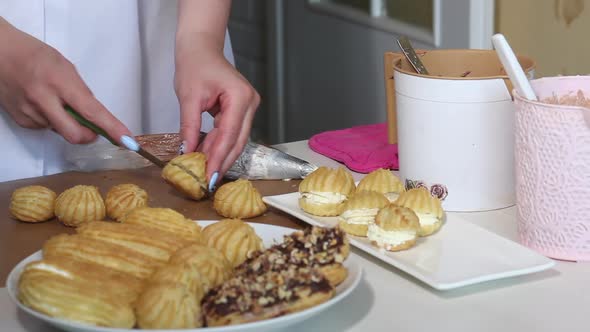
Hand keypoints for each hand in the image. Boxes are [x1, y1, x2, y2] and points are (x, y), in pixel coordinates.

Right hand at [0, 19, 129, 143]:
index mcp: (60, 82)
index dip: (111, 128)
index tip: (126, 139)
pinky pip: (47, 129)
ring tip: (58, 102)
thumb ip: (81, 93)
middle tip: (95, 129)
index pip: (91, 111)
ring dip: (69, 124)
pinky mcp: (21, 121)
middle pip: (75, 134)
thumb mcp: (66, 68)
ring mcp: (30, 113)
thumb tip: (96, 116)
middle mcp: (43, 100)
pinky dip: (53, 122)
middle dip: (90, 136)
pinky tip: (44, 105)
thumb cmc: (36, 56)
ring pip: (62, 132)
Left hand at [175, 43, 259, 181]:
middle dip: (222, 161)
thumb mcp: (188, 97)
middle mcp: (250, 103)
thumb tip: (187, 153)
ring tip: (205, 171)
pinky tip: (207, 154)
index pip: (230, 134)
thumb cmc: (194, 65)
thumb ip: (189, 127)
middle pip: (238, 140)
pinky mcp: (242, 110)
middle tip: (209, 182)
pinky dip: (219, 144)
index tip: (209, 177)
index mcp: (240, 97)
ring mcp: (249, 107)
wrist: (200, 48)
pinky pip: (232, 132)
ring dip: (220, 154)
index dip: (219, 157)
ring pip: (237, 139)